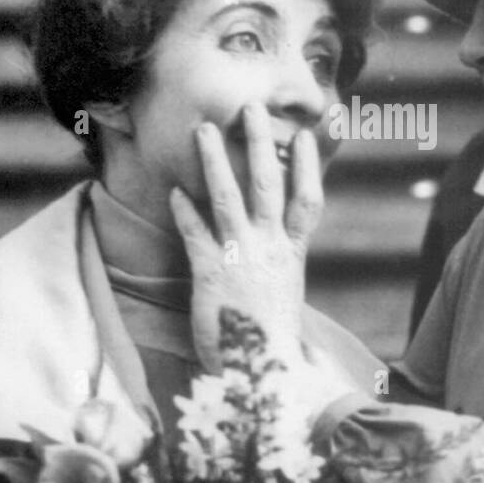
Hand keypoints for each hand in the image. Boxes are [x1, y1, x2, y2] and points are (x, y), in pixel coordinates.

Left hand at [170, 104, 321, 373]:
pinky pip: (196, 233)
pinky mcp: (212, 273)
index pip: (307, 201)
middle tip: (252, 108)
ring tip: (205, 129)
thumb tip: (278, 249)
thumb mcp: (283, 296)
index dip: (308, 166)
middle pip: (268, 185)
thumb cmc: (270, 341)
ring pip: (229, 197)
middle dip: (260, 144)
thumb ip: (278, 266)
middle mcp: (271, 249)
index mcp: (292, 255)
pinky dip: (186, 210)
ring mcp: (241, 257)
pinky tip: (175, 190)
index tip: (305, 135)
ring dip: (216, 160)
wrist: (260, 374)